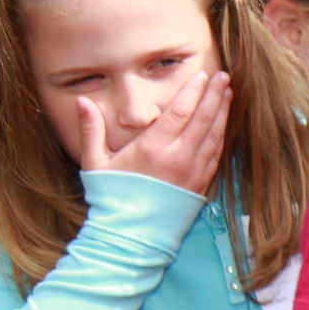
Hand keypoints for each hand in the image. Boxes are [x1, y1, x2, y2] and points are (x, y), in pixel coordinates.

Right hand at [77, 69, 229, 195]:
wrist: (133, 234)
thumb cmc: (112, 197)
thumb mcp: (95, 162)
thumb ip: (91, 130)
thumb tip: (81, 102)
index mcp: (154, 149)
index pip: (180, 112)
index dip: (193, 91)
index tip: (202, 75)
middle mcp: (179, 159)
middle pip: (203, 120)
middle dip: (214, 96)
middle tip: (223, 77)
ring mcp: (193, 173)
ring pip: (214, 137)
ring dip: (222, 113)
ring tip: (227, 93)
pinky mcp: (201, 185)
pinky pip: (216, 155)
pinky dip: (222, 136)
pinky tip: (224, 124)